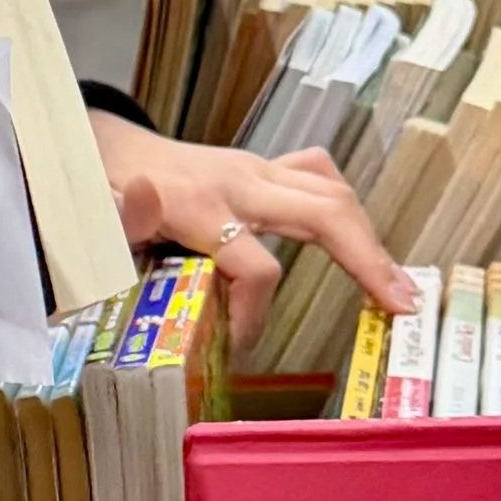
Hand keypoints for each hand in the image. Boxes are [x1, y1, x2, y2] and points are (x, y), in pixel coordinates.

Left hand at [86, 119, 410, 352]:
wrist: (107, 152)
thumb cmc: (104, 198)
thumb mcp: (99, 220)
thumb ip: (119, 216)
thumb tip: (138, 198)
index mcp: (200, 206)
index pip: (256, 267)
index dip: (254, 316)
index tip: (239, 348)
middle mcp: (240, 181)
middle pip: (325, 212)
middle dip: (368, 261)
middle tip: (400, 306)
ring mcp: (257, 170)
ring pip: (332, 193)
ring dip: (369, 239)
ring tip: (397, 287)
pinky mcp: (265, 169)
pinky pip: (319, 177)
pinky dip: (345, 210)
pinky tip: (360, 244)